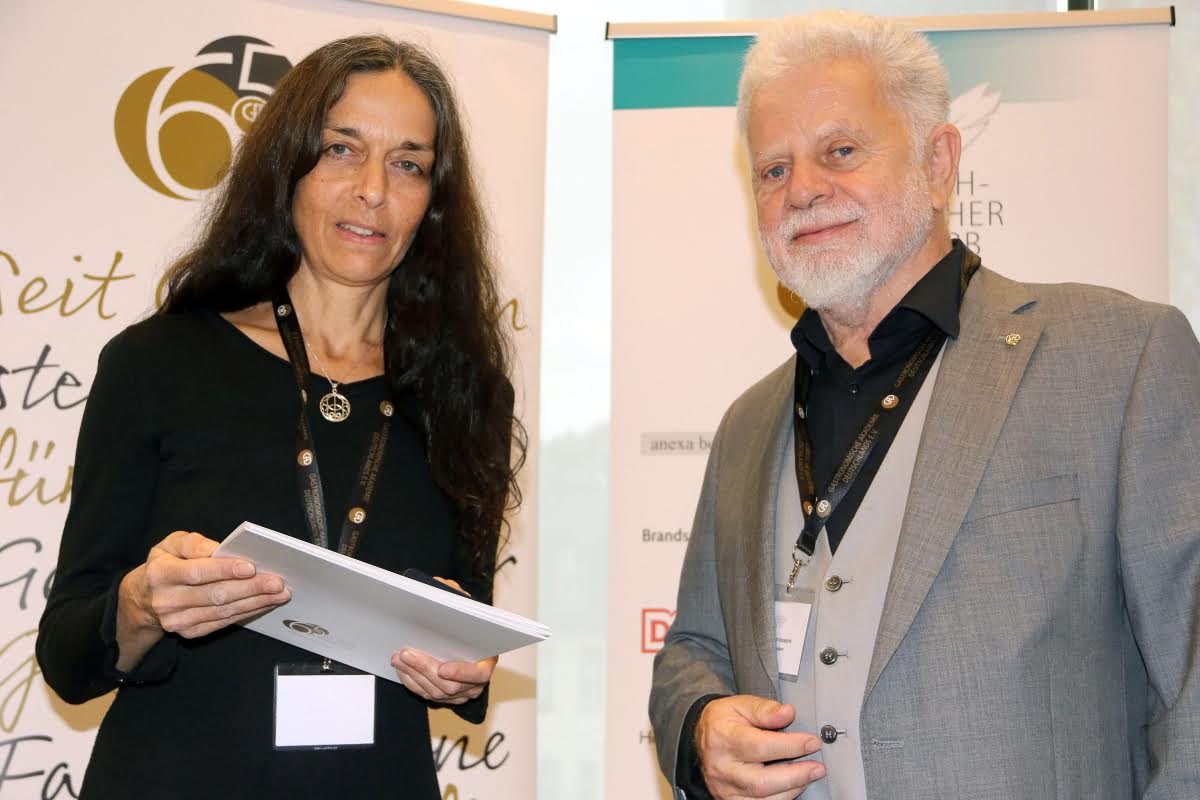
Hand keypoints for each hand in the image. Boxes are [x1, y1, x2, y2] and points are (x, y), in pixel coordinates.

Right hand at [116, 531, 290, 668]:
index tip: (251, 567)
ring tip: (279, 594)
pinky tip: (265, 604)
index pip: (197, 572)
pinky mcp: (189, 632)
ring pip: (222, 612)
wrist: (144, 597)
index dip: (224, 570)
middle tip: (277, 582)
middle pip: (215, 595)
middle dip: (250, 589)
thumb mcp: (172, 544)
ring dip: (255, 603)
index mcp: (161, 574)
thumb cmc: (166, 563)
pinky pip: (223, 623)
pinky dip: (247, 613)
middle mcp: (167, 600)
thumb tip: (221, 548)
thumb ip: (194, 543)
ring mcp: (177, 621)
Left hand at [391, 577, 496, 704]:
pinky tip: (401, 667)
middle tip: (407, 654)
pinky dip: (411, 681)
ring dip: (413, 674)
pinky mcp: (444, 696)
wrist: (462, 635)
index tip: (443, 668)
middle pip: (450, 685)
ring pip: (435, 692)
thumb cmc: (466, 621)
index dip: (461, 672)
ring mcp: (460, 692)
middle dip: (425, 669)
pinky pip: (425, 694)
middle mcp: (476, 681)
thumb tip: (438, 586)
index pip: (478, 673)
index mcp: (488, 660)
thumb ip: (456, 597)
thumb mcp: (466, 605)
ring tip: (399, 657)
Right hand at [696, 695, 824, 799]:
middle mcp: (721, 768)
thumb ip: (764, 709)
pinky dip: (781, 797)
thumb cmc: (724, 720)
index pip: (758, 746)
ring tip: (809, 774)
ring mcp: (724, 789)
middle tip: (818, 767)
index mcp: (722, 739)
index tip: (811, 741)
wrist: (703, 737)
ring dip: (792, 788)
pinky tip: (793, 785)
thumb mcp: (740, 705)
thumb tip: (788, 713)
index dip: (789, 746)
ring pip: (762, 799)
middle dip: (795, 775)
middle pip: (761, 782)